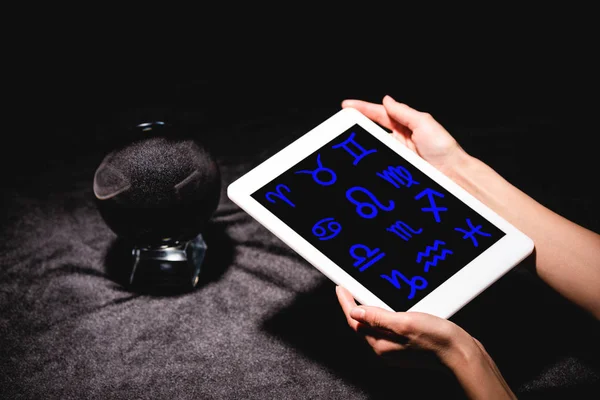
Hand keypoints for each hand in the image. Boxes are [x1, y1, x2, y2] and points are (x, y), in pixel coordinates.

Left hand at [336, 286, 516, 398]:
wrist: (460, 354)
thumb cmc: (436, 339)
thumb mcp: (404, 322)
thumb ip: (378, 317)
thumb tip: (355, 311)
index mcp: (380, 344)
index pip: (355, 321)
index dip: (346, 302)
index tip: (340, 288)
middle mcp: (385, 348)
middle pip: (362, 324)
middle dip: (353, 306)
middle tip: (348, 289)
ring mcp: (395, 348)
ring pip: (374, 325)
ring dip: (368, 309)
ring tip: (363, 294)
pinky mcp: (406, 344)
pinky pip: (387, 327)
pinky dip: (383, 315)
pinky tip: (388, 307)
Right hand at [342, 95, 468, 176]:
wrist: (452, 174)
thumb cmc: (443, 148)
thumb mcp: (424, 122)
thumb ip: (404, 111)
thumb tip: (387, 101)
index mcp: (406, 125)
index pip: (380, 114)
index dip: (363, 108)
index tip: (347, 106)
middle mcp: (399, 139)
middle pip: (372, 128)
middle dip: (356, 124)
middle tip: (342, 121)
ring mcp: (396, 154)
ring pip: (373, 146)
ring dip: (361, 142)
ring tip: (347, 139)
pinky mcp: (394, 169)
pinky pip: (378, 163)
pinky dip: (369, 161)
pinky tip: (360, 158)